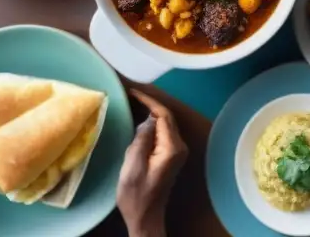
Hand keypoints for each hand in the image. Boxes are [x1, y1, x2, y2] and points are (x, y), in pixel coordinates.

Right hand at [117, 90, 187, 236]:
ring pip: (165, 123)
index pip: (163, 115)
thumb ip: (142, 139)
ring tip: (133, 102)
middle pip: (166, 117)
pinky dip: (152, 123)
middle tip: (130, 94)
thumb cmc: (136, 195)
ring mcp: (177, 151)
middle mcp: (179, 147)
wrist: (145, 216)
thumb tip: (148, 118)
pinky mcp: (171, 155)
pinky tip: (139, 119)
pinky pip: (163, 132)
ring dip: (150, 112)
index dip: (148, 101)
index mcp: (172, 148)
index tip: (132, 91)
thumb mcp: (133, 166)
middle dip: (149, 104)